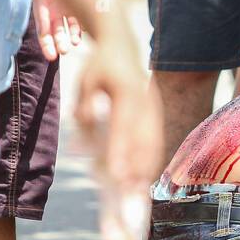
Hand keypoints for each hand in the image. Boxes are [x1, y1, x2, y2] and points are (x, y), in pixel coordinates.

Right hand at [33, 0, 81, 60]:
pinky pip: (82, 18)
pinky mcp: (79, 4)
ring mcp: (68, 10)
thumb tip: (43, 33)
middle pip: (58, 33)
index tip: (51, 57)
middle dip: (61, 43)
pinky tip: (83, 29)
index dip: (47, 46)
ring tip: (75, 42)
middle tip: (64, 50)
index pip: (44, 34)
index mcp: (43, 14)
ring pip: (71, 28)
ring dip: (73, 36)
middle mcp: (56, 14)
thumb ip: (42, 17)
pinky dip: (83, 25)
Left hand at [74, 33, 161, 196]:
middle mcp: (145, 103)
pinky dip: (150, 161)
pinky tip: (144, 178)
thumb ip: (84, 110)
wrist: (122, 45)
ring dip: (146, 170)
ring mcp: (154, 109)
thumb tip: (82, 143)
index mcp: (127, 93)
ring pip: (154, 144)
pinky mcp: (156, 115)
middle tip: (130, 194)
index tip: (117, 177)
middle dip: (138, 170)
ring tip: (139, 193)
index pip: (123, 130)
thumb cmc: (99, 65)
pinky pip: (156, 142)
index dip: (120, 154)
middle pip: (145, 142)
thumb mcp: (85, 82)